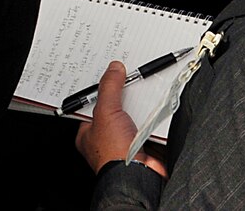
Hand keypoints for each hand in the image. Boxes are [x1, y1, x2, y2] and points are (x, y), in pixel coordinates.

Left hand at [74, 61, 168, 176]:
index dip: (99, 89)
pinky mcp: (145, 145)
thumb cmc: (113, 153)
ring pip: (133, 116)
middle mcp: (106, 138)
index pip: (91, 104)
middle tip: (129, 79)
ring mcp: (126, 142)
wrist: (138, 176)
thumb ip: (109, 88)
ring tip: (144, 92)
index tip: (107, 74)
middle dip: (123, 96)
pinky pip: (149, 124)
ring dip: (140, 106)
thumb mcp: (106, 111)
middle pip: (114, 108)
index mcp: (88, 132)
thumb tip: (113, 69)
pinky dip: (154, 117)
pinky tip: (156, 108)